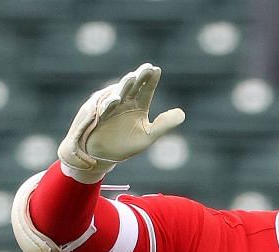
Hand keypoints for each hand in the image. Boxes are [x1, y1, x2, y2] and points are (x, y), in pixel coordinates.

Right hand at [58, 63, 185, 181]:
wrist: (101, 156)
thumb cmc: (124, 146)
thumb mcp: (148, 136)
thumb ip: (164, 125)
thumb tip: (182, 113)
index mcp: (138, 105)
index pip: (146, 89)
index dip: (151, 80)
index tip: (157, 70)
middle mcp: (124, 102)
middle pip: (132, 86)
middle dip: (139, 76)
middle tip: (147, 67)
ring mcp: (109, 106)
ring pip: (118, 93)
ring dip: (124, 85)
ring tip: (132, 77)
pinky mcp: (96, 115)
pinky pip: (103, 108)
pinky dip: (109, 103)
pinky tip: (116, 99)